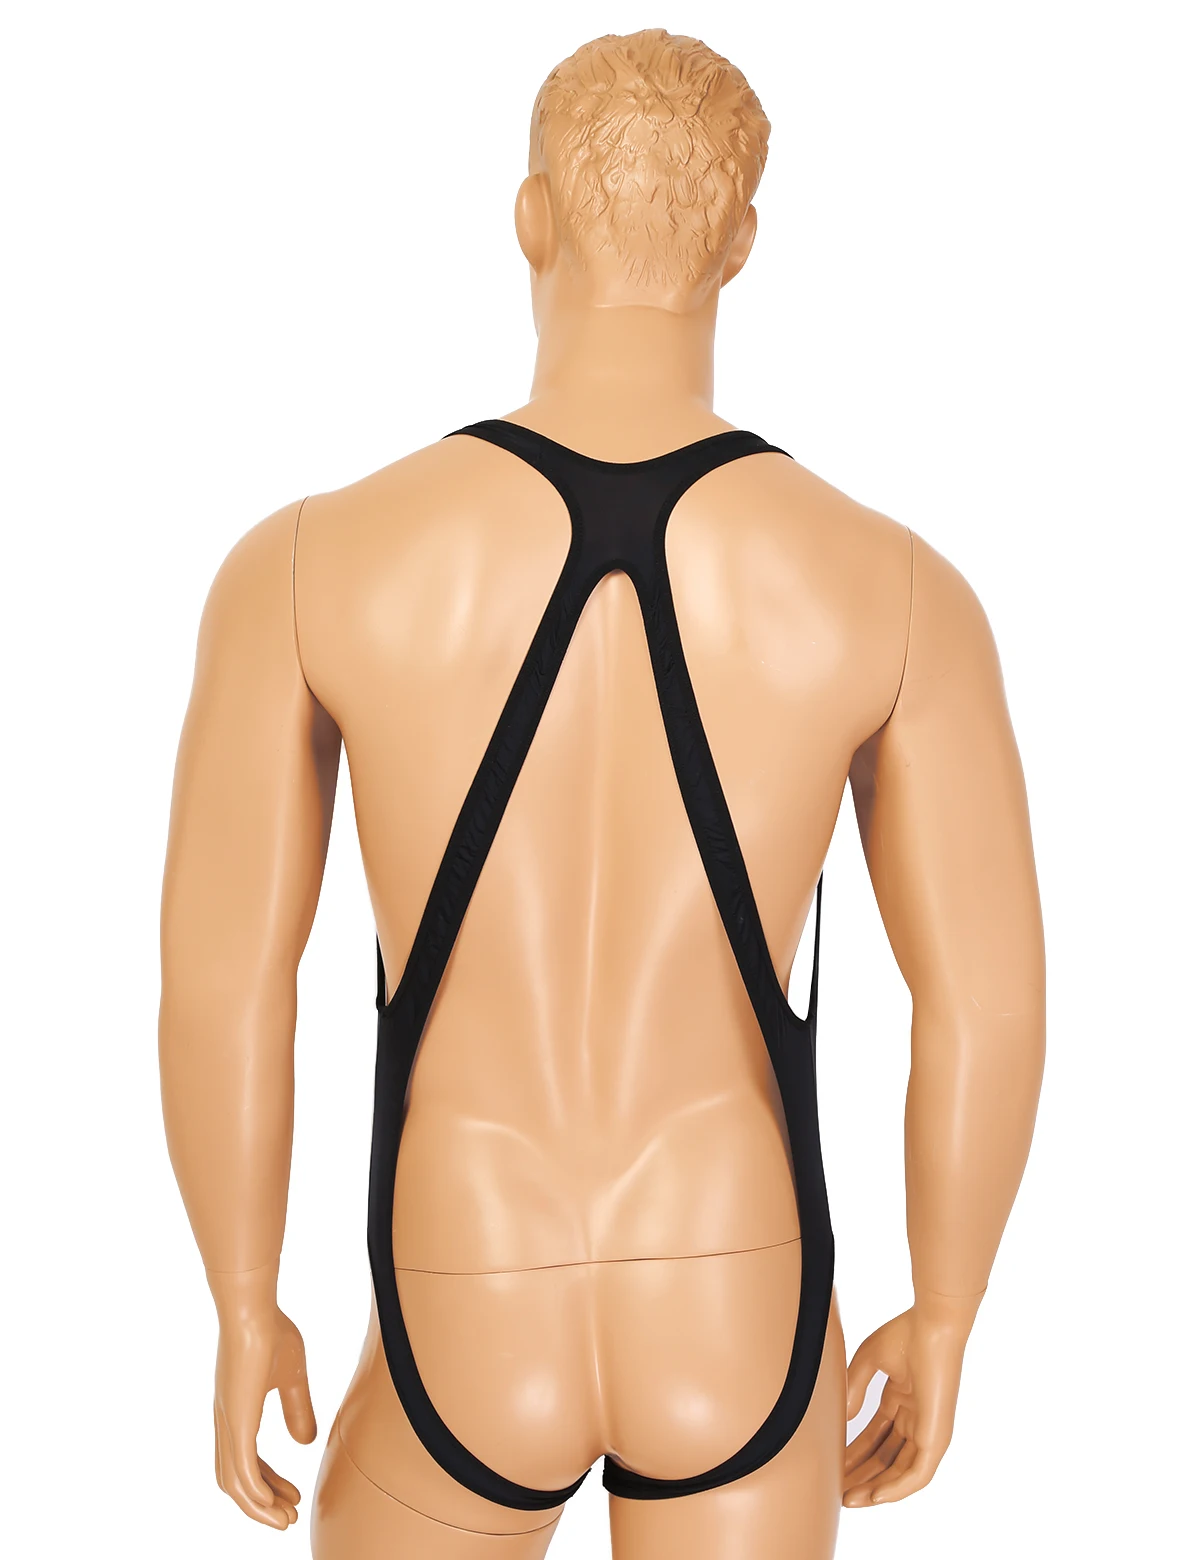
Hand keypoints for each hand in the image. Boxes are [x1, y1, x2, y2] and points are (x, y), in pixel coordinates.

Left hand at [210, 1274, 316, 1527]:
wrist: (252, 1307)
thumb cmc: (270, 1331)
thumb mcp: (292, 1375)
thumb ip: (298, 1408)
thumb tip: (304, 1442)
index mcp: (237, 1412)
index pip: (246, 1461)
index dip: (268, 1483)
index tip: (291, 1497)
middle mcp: (227, 1422)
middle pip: (236, 1479)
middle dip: (261, 1503)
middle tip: (288, 1517)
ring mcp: (228, 1422)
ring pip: (234, 1481)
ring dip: (257, 1507)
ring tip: (283, 1520)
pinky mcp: (235, 1419)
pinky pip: (239, 1468)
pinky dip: (253, 1492)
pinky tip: (269, 1504)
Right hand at [843, 1291, 980, 1506]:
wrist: (932, 1325)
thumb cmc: (905, 1334)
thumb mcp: (868, 1361)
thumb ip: (855, 1390)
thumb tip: (844, 1418)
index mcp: (903, 1401)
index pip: (876, 1436)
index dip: (854, 1452)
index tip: (833, 1464)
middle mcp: (917, 1419)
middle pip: (886, 1457)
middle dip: (861, 1475)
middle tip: (837, 1489)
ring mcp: (928, 1431)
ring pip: (900, 1472)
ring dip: (875, 1488)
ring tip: (849, 1499)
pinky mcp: (937, 1437)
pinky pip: (917, 1474)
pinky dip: (896, 1489)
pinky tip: (875, 1496)